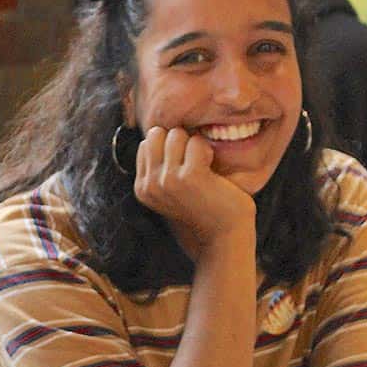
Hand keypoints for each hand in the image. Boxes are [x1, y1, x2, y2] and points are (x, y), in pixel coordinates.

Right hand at [133, 127, 255, 257]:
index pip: (147, 143)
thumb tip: (159, 128)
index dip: (168, 147)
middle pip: (157, 133)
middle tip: (194, 164)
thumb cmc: (203, 209)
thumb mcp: (171, 190)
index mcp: (142, 188)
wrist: (224, 237)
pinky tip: (212, 171)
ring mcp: (167, 180)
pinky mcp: (189, 177)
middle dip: (178, 141)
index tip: (183, 168)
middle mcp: (150, 185)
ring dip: (194, 145)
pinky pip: (196, 143)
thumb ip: (159, 167)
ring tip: (203, 168)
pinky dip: (207, 151)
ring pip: (176, 134)